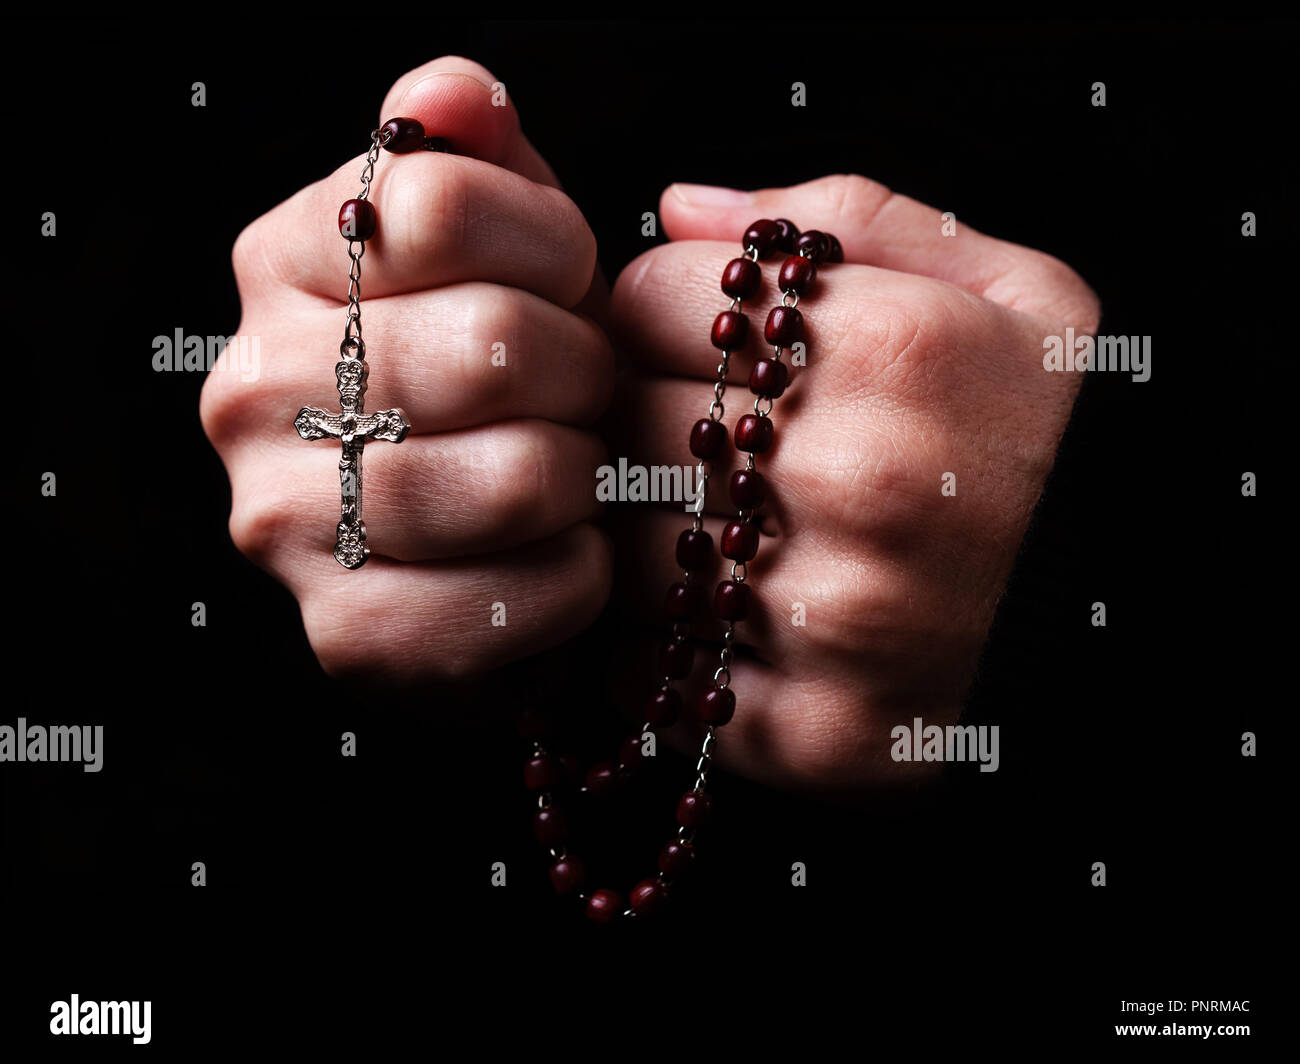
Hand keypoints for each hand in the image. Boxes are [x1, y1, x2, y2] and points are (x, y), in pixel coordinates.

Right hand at [201, 57, 612, 682]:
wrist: (484, 539)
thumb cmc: (505, 380)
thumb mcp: (497, 245)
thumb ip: (472, 158)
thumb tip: (456, 97)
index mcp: (285, 264)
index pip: (444, 202)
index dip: (556, 245)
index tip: (570, 285)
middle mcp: (255, 385)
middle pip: (496, 344)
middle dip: (586, 374)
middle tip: (586, 398)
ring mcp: (283, 518)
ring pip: (514, 475)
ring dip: (586, 479)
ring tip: (577, 475)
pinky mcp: (341, 634)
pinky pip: (505, 602)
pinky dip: (574, 583)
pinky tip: (567, 560)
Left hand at [609, 176, 1099, 788]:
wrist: (1152, 611)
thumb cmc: (1072, 438)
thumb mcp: (1018, 289)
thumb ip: (848, 215)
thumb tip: (680, 206)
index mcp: (895, 350)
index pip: (646, 301)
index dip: (656, 314)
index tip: (693, 341)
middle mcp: (854, 483)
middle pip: (623, 426)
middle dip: (645, 422)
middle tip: (703, 440)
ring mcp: (833, 620)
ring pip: (621, 553)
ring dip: (645, 536)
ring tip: (723, 531)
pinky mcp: (819, 732)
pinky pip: (649, 681)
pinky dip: (655, 651)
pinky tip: (721, 622)